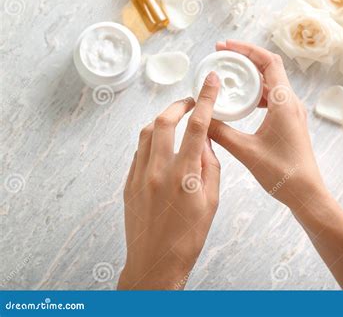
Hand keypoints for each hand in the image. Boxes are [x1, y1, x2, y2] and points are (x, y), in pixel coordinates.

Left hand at [118, 72, 220, 289]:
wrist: (155, 262)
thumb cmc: (188, 237)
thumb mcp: (211, 202)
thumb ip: (210, 167)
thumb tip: (206, 142)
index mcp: (185, 176)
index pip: (198, 127)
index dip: (206, 100)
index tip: (210, 83)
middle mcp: (159, 171)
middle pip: (165, 121)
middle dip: (179, 104)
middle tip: (190, 102)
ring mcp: (139, 176)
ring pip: (147, 132)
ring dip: (162, 120)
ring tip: (176, 121)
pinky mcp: (128, 183)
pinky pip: (139, 150)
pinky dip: (152, 140)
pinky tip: (162, 145)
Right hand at [208, 40, 328, 210]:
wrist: (306, 193)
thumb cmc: (282, 173)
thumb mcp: (246, 151)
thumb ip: (221, 132)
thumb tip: (200, 117)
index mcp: (284, 103)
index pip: (268, 61)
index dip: (246, 49)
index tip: (224, 47)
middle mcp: (290, 103)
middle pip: (269, 68)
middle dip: (245, 59)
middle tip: (220, 57)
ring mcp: (291, 112)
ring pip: (270, 84)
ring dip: (250, 77)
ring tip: (229, 77)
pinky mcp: (289, 122)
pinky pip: (272, 99)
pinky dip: (255, 94)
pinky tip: (241, 103)